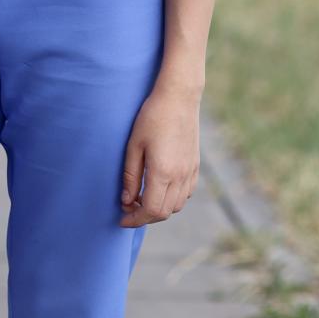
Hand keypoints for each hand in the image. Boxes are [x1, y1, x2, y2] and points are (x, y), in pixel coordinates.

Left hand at [118, 79, 199, 226]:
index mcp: (163, 172)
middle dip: (144, 217)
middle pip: (164, 212)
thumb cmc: (152, 117)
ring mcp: (191, 172)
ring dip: (159, 208)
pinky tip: (159, 188)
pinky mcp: (196, 166)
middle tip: (128, 209)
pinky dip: (172, 199)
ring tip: (141, 198)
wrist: (179, 97)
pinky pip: (186, 194)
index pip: (150, 210)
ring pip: (176, 206)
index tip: (122, 219)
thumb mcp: (133, 145)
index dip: (135, 219)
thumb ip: (130, 176)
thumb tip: (126, 201)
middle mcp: (180, 176)